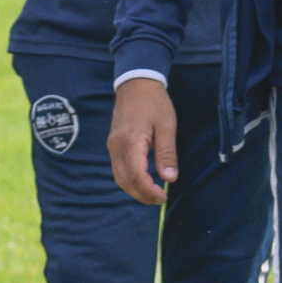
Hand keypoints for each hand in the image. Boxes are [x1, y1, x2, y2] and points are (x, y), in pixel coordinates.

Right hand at [107, 78, 178, 204]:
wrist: (136, 83)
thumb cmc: (154, 103)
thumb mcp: (166, 127)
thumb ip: (166, 154)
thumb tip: (169, 179)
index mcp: (131, 142)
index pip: (137, 176)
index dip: (150, 191)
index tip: (164, 197)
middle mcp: (116, 146)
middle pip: (124, 181)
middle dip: (141, 195)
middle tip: (160, 199)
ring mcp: (112, 145)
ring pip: (119, 177)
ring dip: (134, 189)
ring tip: (153, 193)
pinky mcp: (113, 143)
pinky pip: (118, 168)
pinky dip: (130, 179)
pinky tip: (144, 179)